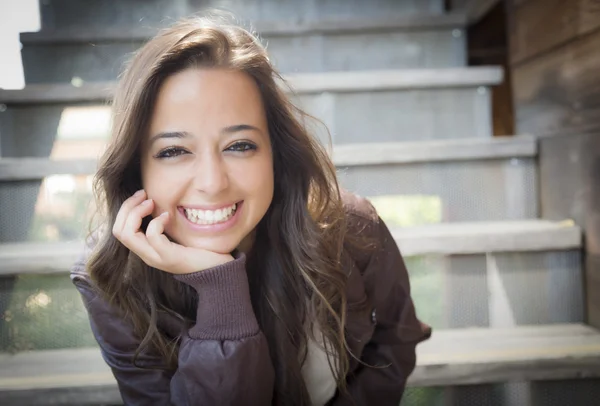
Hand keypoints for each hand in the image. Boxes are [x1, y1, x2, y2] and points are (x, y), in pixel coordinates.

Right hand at [112, 190, 233, 273]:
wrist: (218, 270)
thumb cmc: (200, 249)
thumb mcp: (177, 234)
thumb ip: (165, 223)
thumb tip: (157, 199)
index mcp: (146, 249)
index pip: (119, 230)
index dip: (126, 209)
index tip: (142, 195)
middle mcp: (147, 255)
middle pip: (119, 231)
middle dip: (127, 207)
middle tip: (143, 194)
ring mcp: (156, 258)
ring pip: (128, 234)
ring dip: (136, 213)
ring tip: (151, 202)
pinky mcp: (169, 257)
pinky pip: (153, 237)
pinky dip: (157, 222)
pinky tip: (168, 216)